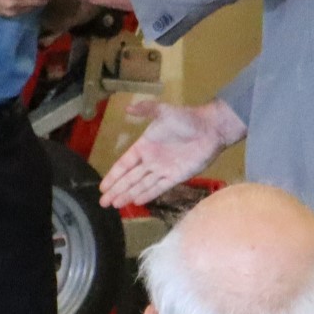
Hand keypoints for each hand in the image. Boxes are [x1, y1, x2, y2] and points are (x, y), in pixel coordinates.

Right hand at [98, 98, 241, 207]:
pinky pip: (158, 188)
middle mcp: (151, 160)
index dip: (113, 175)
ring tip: (115, 205)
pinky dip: (147, 195)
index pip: (124, 164)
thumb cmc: (187, 119)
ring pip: (141, 186)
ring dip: (128, 195)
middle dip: (116, 190)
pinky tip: (136, 202)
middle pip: (130, 178)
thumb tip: (127, 108)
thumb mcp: (164, 112)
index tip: (102, 186)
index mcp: (144, 146)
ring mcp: (163, 170)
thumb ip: (146, 109)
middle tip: (103, 203)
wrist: (210, 129)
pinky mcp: (176, 177)